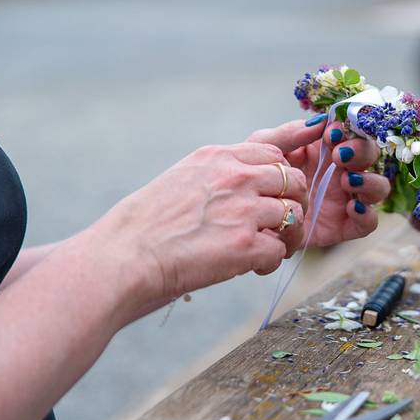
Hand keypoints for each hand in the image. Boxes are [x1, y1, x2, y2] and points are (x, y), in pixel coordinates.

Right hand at [91, 143, 308, 316]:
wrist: (124, 257)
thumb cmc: (146, 225)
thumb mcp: (183, 178)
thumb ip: (218, 174)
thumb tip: (246, 178)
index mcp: (218, 157)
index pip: (274, 151)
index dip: (285, 173)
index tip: (288, 189)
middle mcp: (236, 177)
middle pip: (294, 181)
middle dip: (295, 204)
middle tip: (281, 225)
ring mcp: (244, 209)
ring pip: (295, 216)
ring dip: (287, 236)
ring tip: (267, 250)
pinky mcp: (247, 244)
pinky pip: (281, 250)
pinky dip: (270, 263)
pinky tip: (252, 268)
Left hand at [247, 116, 390, 247]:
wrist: (248, 217)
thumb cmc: (257, 178)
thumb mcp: (266, 149)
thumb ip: (290, 133)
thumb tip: (320, 123)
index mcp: (325, 149)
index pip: (352, 132)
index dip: (350, 129)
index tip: (332, 133)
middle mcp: (341, 171)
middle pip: (370, 155)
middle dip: (361, 151)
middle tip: (340, 155)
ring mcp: (345, 199)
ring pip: (379, 187)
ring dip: (370, 181)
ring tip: (347, 181)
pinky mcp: (343, 226)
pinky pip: (369, 222)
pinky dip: (367, 215)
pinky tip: (351, 208)